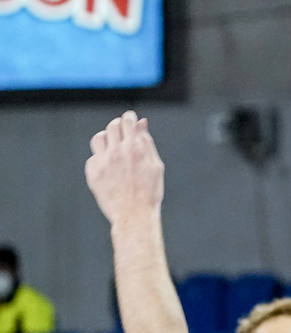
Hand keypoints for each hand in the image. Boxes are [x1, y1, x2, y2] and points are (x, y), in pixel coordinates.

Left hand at [85, 111, 164, 227]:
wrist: (134, 214)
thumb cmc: (149, 191)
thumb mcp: (155, 165)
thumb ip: (147, 142)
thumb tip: (141, 123)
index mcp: (135, 148)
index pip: (127, 121)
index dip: (129, 118)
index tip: (130, 119)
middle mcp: (117, 151)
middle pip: (112, 126)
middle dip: (118, 126)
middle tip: (122, 133)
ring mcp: (103, 162)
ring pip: (98, 138)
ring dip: (106, 139)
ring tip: (113, 148)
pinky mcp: (92, 173)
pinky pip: (93, 158)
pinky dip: (101, 159)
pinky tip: (110, 169)